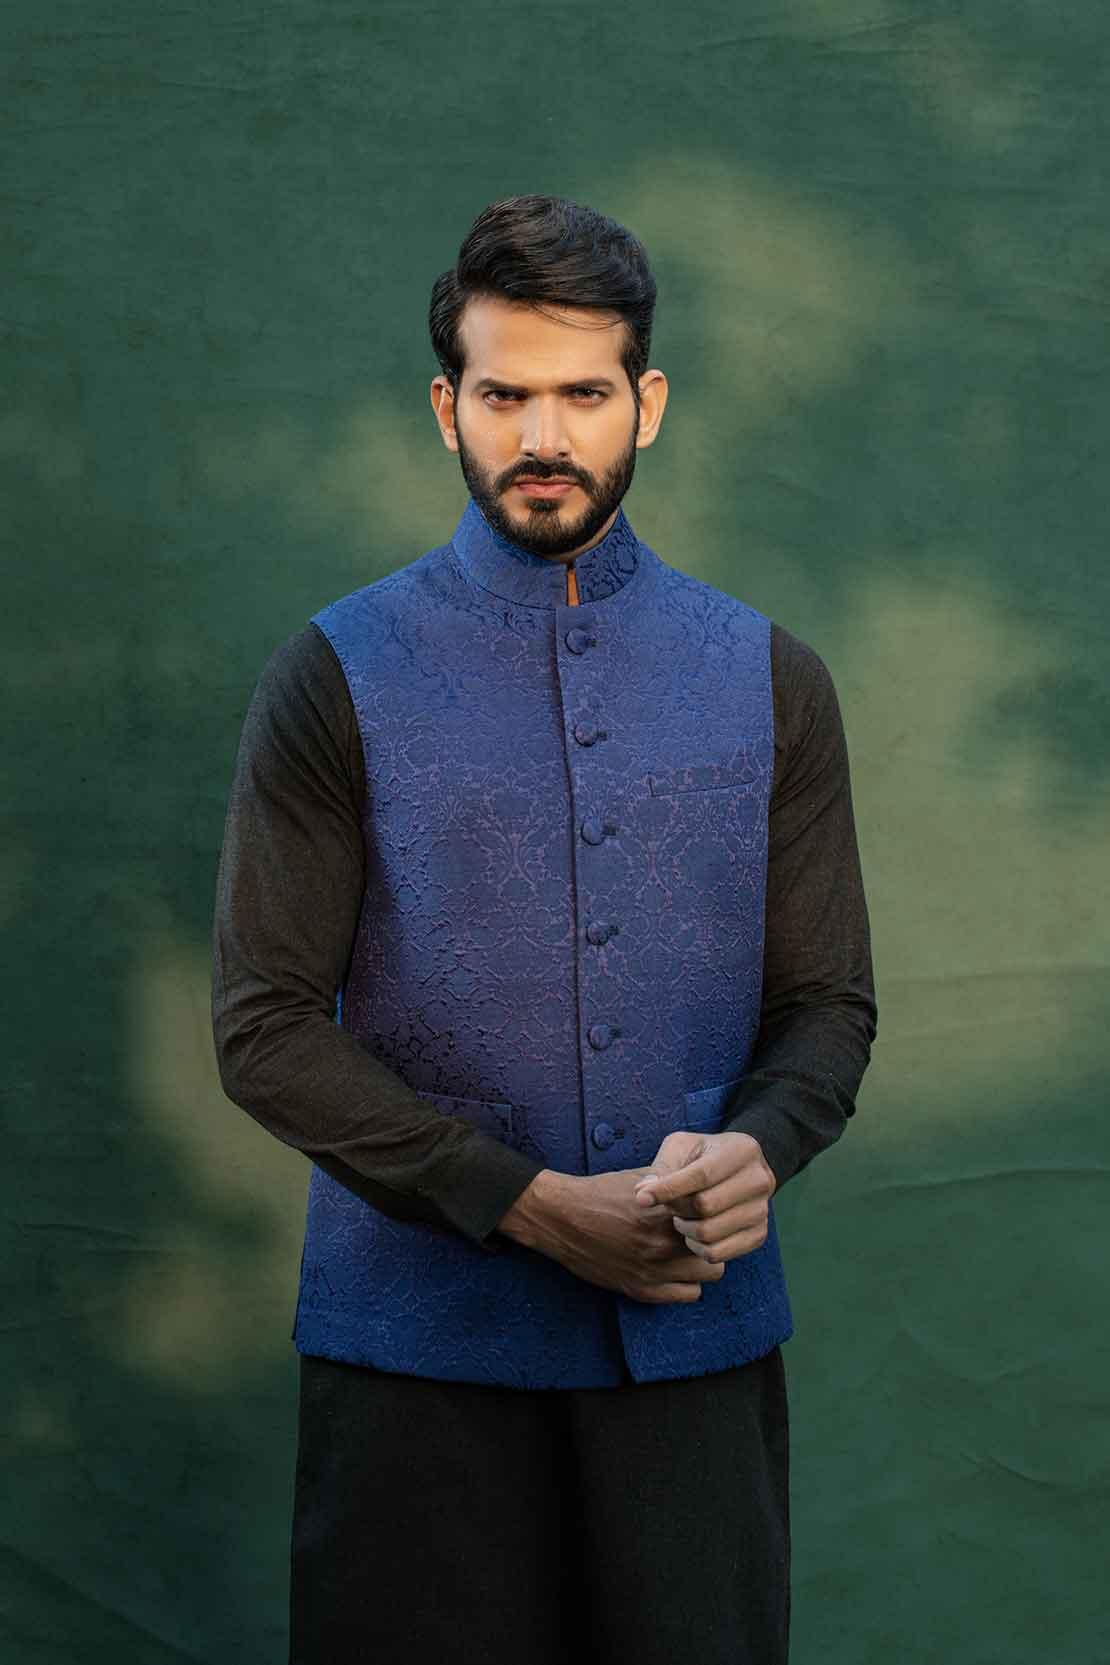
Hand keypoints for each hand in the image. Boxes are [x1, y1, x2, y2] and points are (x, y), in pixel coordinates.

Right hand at [498, 1167, 727, 1303]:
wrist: (562, 1218)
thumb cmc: (602, 1193)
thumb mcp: (641, 1180)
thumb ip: (674, 1183)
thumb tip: (701, 1182)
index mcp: (665, 1211)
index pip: (716, 1217)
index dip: (715, 1214)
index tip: (709, 1212)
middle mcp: (663, 1243)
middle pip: (718, 1247)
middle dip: (713, 1240)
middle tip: (702, 1234)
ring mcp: (653, 1270)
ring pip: (709, 1274)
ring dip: (702, 1262)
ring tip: (689, 1252)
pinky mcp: (642, 1290)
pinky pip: (689, 1294)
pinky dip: (686, 1283)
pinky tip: (673, 1268)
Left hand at [632, 1131, 776, 1264]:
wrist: (738, 1169)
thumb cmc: (703, 1155)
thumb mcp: (683, 1146)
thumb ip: (663, 1167)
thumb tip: (642, 1192)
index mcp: (741, 1151)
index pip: (701, 1175)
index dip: (668, 1189)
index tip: (642, 1198)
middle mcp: (760, 1179)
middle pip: (706, 1206)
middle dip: (677, 1209)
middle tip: (668, 1207)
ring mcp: (763, 1210)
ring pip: (711, 1233)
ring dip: (685, 1230)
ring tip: (679, 1219)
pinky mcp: (759, 1234)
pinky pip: (719, 1254)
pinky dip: (698, 1249)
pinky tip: (692, 1234)